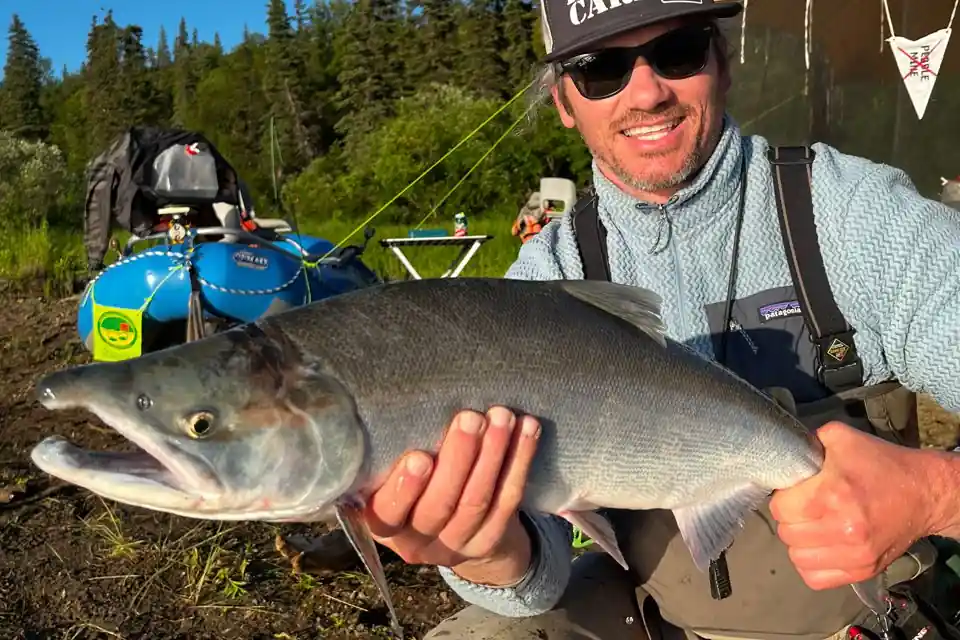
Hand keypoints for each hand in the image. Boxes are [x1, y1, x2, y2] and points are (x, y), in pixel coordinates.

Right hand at [362, 407, 541, 586]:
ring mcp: (456, 545)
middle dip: (458, 458)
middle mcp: (417, 540)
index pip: (388, 512)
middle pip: (440, 505)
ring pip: (477, 501)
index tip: (420, 457)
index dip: (405, 487)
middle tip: (470, 418)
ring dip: (492, 454)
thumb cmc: (415, 487)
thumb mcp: (392, 479)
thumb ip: (392, 457)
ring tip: (501, 417)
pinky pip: (507, 499)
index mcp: (383, 524)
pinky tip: (527, 430)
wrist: (454, 533)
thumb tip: (399, 407)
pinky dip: (519, 462)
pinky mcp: (489, 539)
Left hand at [770, 421, 934, 590]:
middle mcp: (843, 528)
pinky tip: (820, 547)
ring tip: (813, 526)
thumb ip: (806, 443)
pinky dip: (811, 565)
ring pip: (797, 558)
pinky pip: (815, 578)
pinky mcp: (863, 571)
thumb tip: (783, 456)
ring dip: (799, 542)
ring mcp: (855, 555)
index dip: (783, 498)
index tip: (795, 492)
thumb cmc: (879, 463)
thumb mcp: (841, 437)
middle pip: (787, 533)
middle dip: (791, 519)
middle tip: (805, 508)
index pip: (780, 508)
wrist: (923, 492)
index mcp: (833, 494)